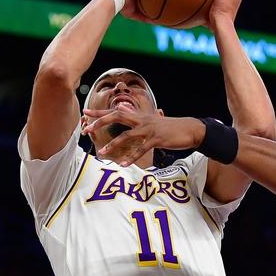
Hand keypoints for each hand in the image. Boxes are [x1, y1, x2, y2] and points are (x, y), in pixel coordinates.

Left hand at [81, 111, 203, 165]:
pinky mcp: (156, 139)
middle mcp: (142, 119)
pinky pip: (141, 149)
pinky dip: (131, 157)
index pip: (116, 110)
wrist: (190, 129)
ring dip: (113, 145)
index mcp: (140, 116)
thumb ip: (138, 119)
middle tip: (87, 129)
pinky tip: (123, 164)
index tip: (86, 113)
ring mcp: (149, 129)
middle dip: (100, 121)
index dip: (101, 112)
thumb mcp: (153, 121)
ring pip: (126, 135)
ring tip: (101, 153)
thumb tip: (125, 113)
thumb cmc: (171, 128)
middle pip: (117, 116)